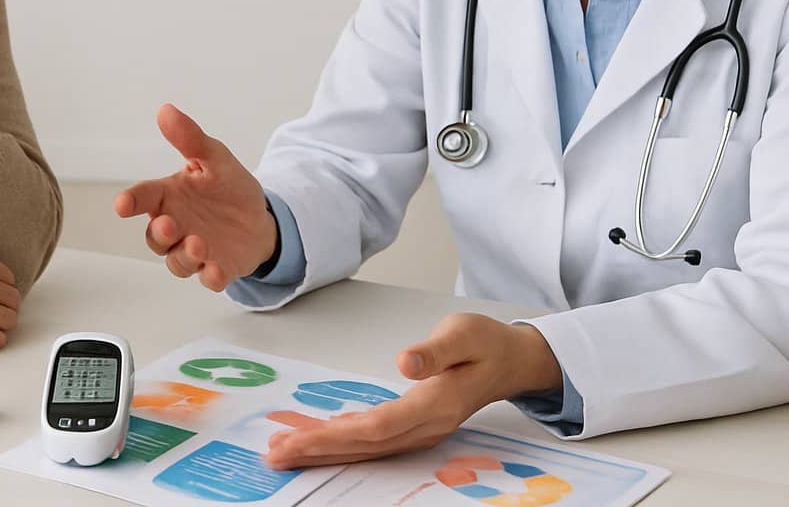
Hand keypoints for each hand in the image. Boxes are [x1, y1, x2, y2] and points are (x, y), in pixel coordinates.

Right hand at [114, 104, 275, 290]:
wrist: (260, 216)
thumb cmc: (228, 186)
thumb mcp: (214, 158)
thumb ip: (190, 139)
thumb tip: (165, 109)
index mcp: (169, 196)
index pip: (143, 197)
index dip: (131, 201)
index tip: (122, 205)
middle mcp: (176, 226)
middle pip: (154, 236)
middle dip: (159, 233)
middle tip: (169, 225)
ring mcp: (193, 251)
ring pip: (176, 262)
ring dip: (183, 256)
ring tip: (198, 245)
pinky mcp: (215, 268)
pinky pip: (207, 279)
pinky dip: (210, 278)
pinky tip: (216, 272)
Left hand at [265, 313, 562, 469]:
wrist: (512, 361)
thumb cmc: (486, 343)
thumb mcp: (464, 333)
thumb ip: (435, 350)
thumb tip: (406, 363)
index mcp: (436, 405)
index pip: (377, 427)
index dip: (335, 436)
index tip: (298, 439)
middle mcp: (427, 426)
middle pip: (364, 445)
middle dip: (318, 451)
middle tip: (275, 455)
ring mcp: (422, 431)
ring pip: (366, 449)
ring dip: (326, 452)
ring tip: (287, 454)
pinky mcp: (416, 427)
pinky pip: (374, 441)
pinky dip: (343, 443)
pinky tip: (321, 441)